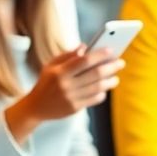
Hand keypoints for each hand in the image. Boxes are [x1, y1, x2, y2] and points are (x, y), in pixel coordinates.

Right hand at [5, 46, 124, 140]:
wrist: (36, 106)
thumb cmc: (46, 82)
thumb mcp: (51, 65)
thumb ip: (68, 55)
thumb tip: (86, 47)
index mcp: (60, 72)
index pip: (84, 61)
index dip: (99, 55)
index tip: (111, 50)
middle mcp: (66, 85)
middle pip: (95, 74)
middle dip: (111, 67)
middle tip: (121, 62)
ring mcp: (71, 98)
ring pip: (98, 88)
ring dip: (110, 81)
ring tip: (116, 76)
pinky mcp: (74, 108)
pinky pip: (94, 99)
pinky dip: (102, 93)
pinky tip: (104, 89)